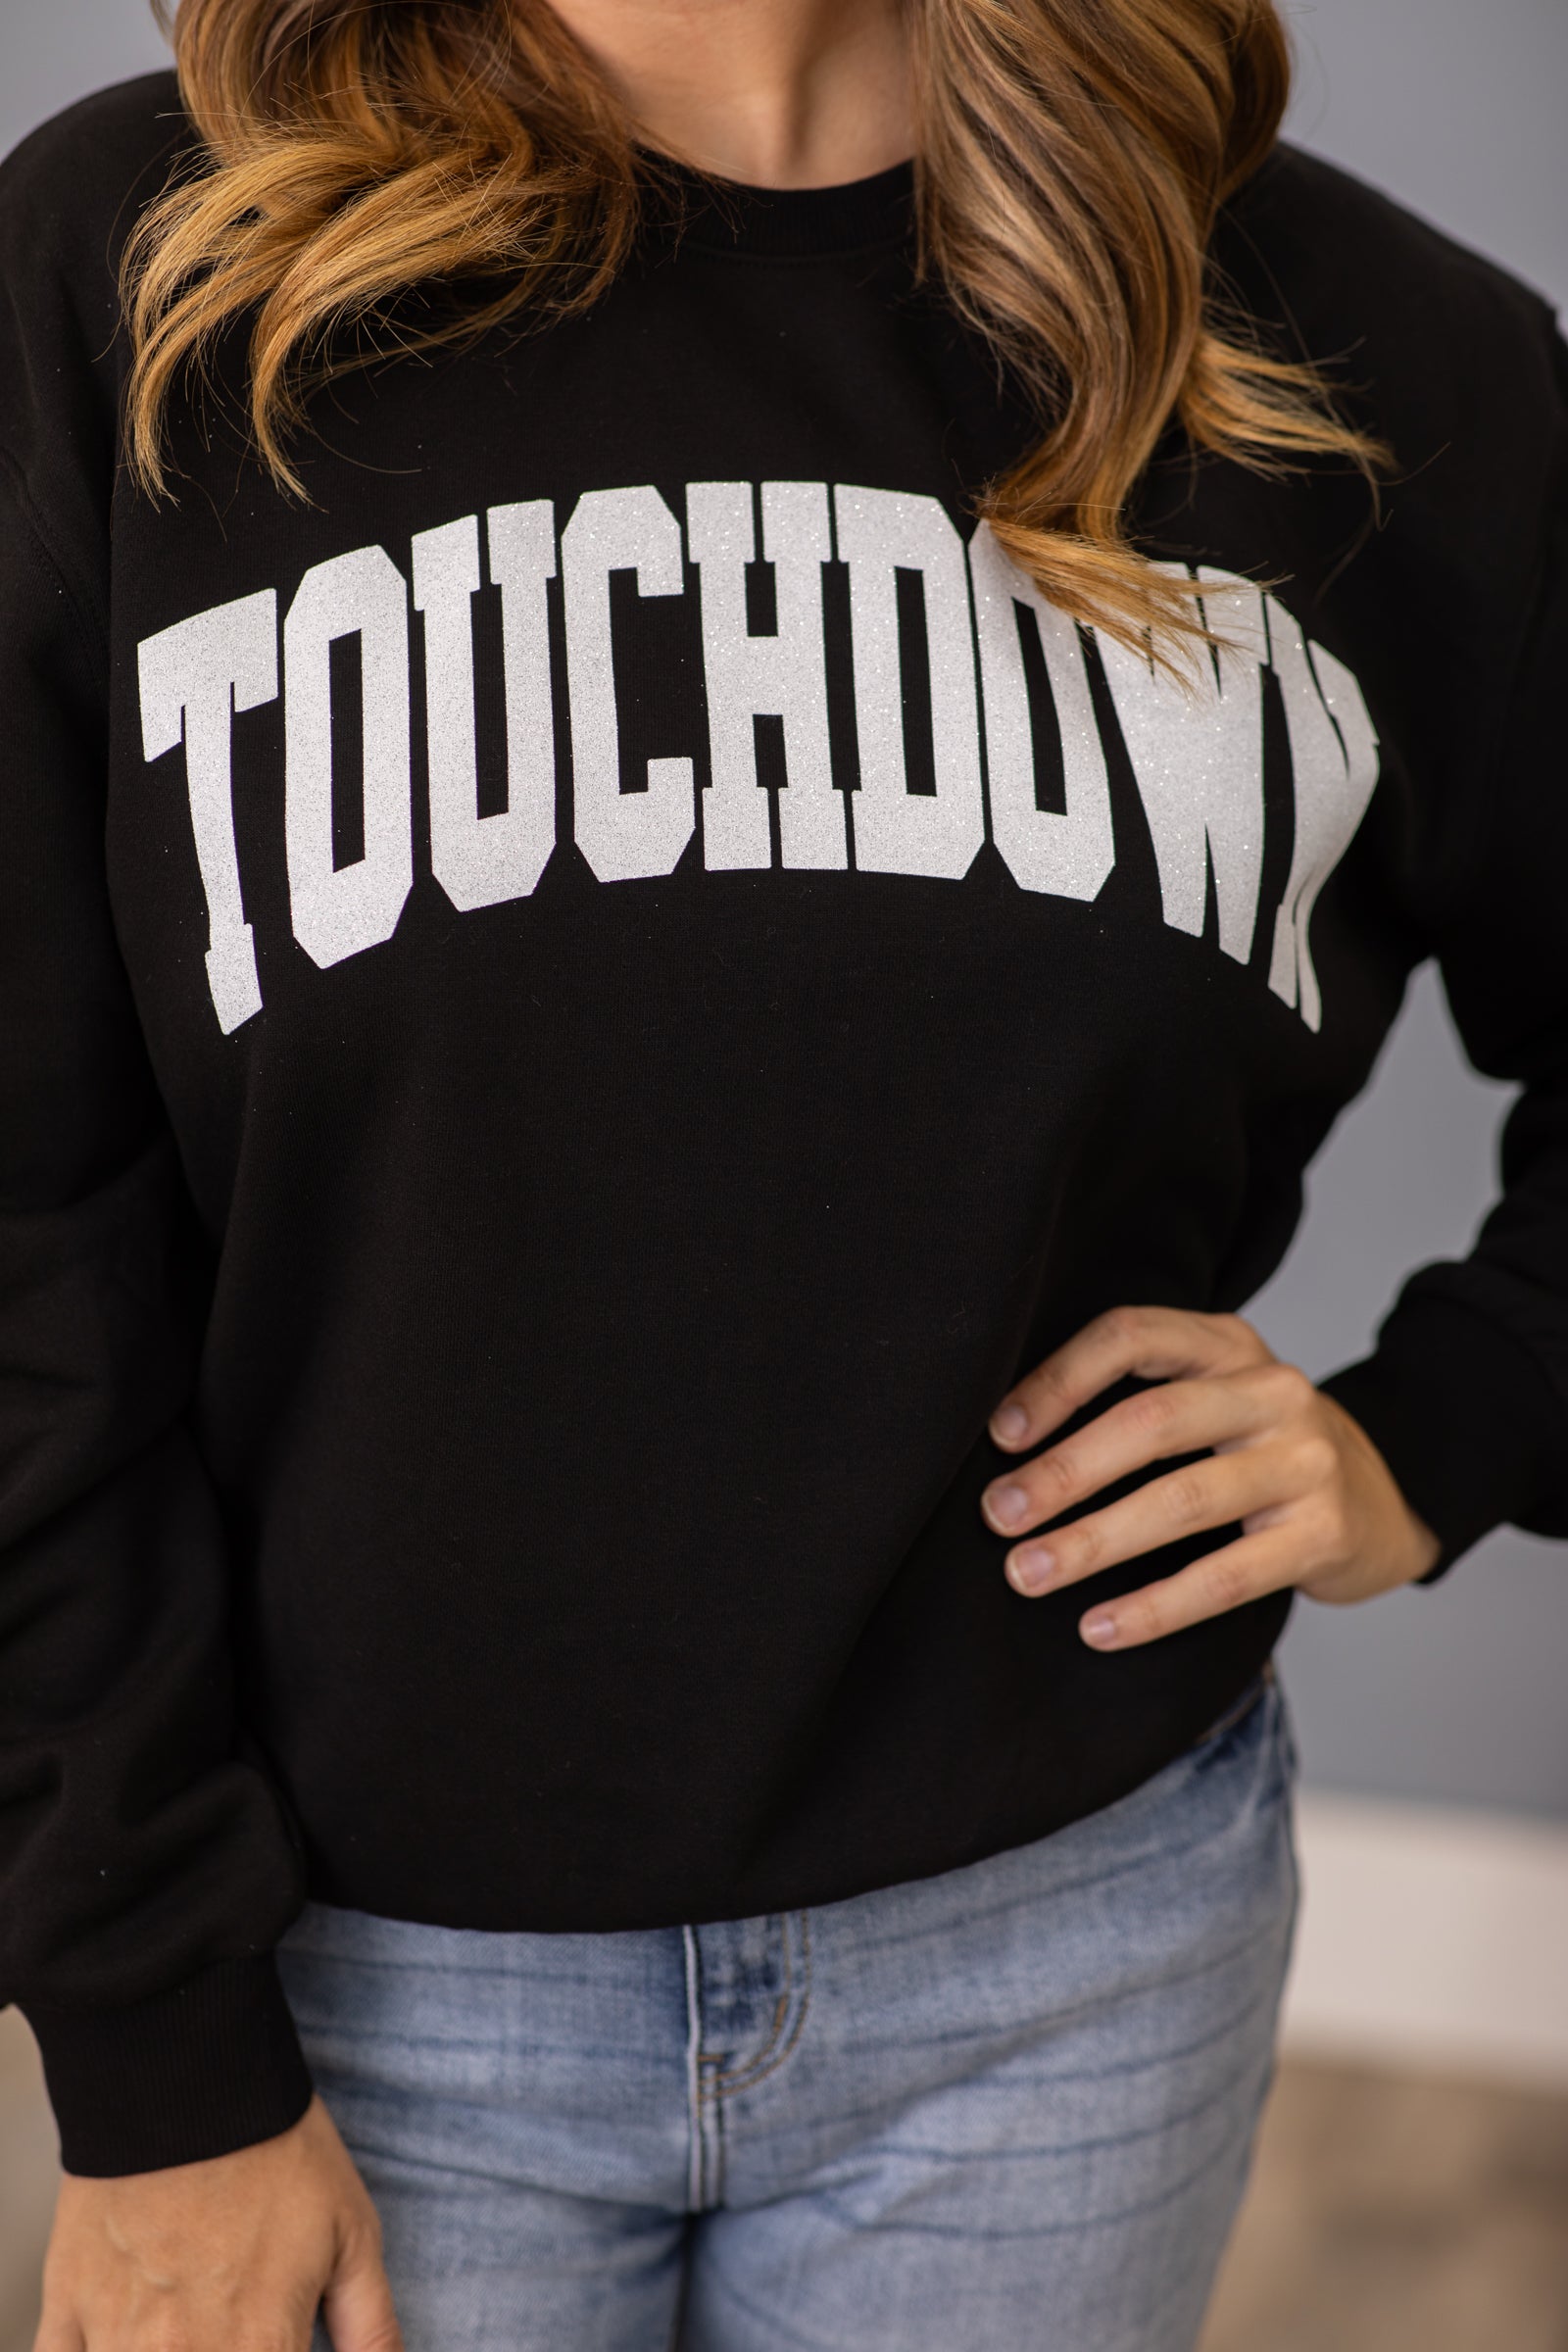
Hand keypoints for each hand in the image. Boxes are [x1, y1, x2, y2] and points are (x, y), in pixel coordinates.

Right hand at [35, 2094, 400, 2351]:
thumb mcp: (351, 2235)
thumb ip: (370, 2330)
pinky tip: (125, 2332)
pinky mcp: (66, 2308)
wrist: (185, 2073)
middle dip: (223, 2351)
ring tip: (190, 2315)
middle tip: (235, 2321)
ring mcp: (113, 2341)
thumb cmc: (277, 2149)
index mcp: (257, 2350)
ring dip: (153, 2351)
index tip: (278, 2340)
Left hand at [982, 1306, 1440, 1649]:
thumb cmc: (1259, 1449)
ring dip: (1094, 1541)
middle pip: (1152, 1420)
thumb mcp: (1210, 1399)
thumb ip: (1135, 1402)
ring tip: (1029, 1573)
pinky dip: (1156, 1606)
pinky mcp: (1324, 1534)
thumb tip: (1009, 1455)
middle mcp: (1272, 1391)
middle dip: (1065, 1470)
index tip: (999, 1435)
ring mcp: (1306, 1461)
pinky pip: (1227, 1577)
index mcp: (1227, 1344)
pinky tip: (1100, 1626)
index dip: (1058, 1380)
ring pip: (1183, 1500)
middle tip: (999, 1514)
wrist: (1385, 1499)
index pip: (1131, 1336)